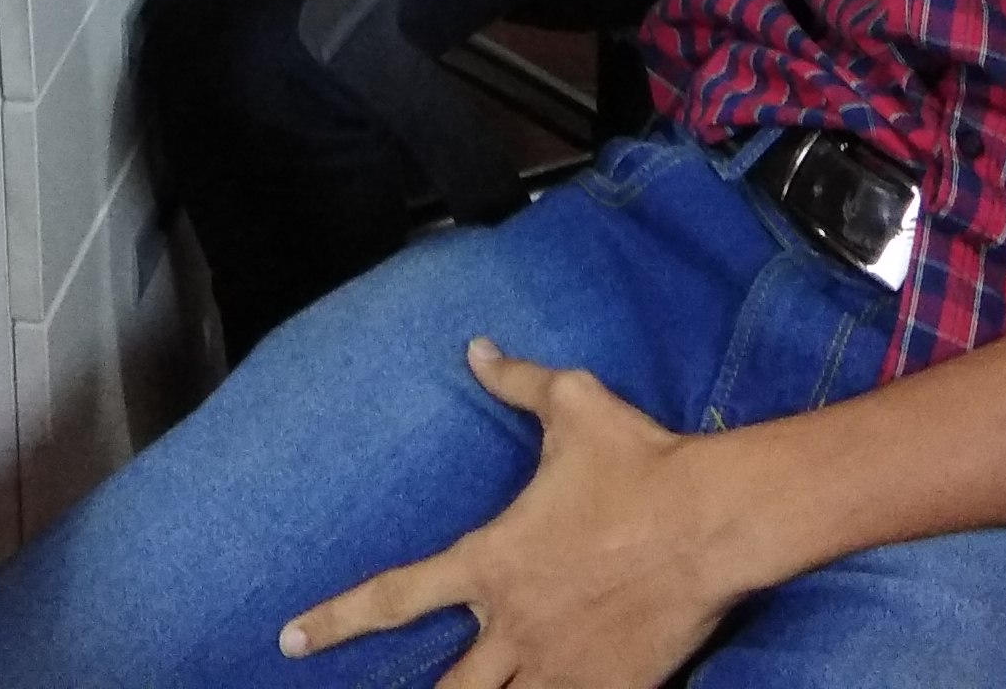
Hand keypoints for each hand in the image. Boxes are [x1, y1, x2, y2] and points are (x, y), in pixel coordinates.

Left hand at [280, 341, 739, 688]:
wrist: (713, 519)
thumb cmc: (640, 460)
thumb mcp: (573, 407)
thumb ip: (517, 384)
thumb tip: (478, 349)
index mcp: (491, 563)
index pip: (394, 597)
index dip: (336, 620)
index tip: (292, 638)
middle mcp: (514, 626)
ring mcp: (559, 667)